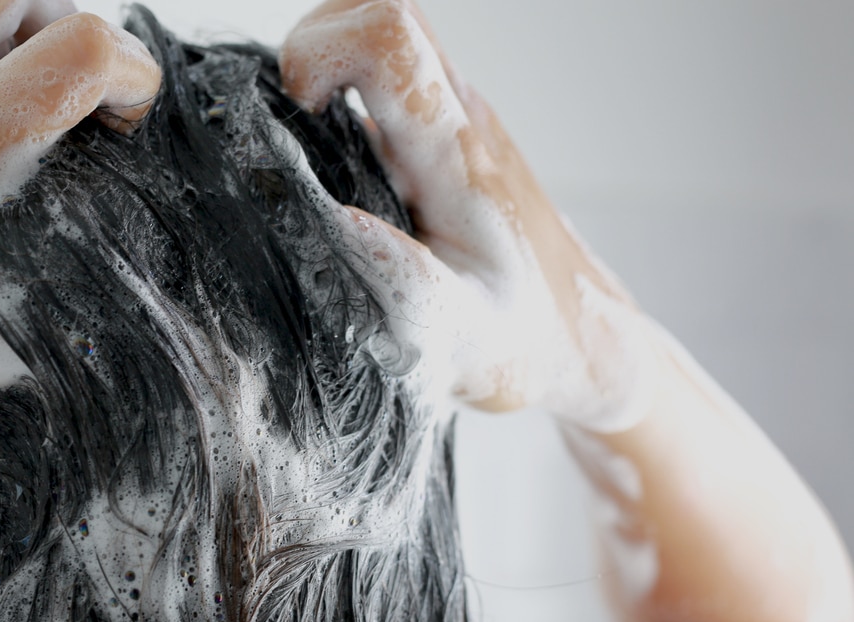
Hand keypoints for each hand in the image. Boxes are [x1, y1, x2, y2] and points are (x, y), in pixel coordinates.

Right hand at [280, 0, 656, 430]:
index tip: (296, 120)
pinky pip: (382, 88)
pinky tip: (332, 183)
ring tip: (303, 161)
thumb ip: (401, 286)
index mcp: (456, 154)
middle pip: (379, 14)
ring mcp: (452, 123)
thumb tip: (333, 221)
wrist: (581, 337)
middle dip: (311, 54)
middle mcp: (458, 119)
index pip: (388, 39)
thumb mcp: (459, 337)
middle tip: (289, 133)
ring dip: (323, 82)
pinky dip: (337, 112)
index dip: (319, 54)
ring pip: (380, 47)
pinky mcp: (441, 141)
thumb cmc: (524, 340)